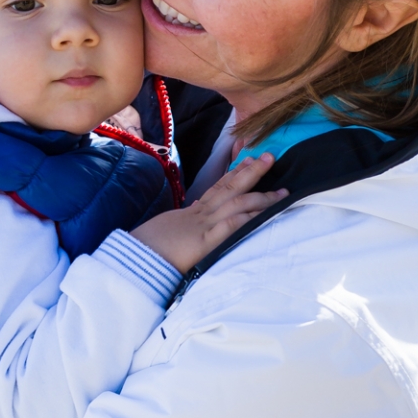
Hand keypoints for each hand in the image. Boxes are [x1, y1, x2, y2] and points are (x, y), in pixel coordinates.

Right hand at [131, 153, 287, 273]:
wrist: (134, 259)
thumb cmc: (148, 248)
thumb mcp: (169, 230)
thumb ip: (185, 221)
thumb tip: (195, 212)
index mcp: (192, 212)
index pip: (218, 187)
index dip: (236, 173)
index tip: (251, 161)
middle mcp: (201, 214)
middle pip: (230, 187)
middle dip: (252, 172)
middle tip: (271, 158)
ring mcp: (203, 226)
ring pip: (236, 203)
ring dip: (262, 196)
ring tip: (282, 191)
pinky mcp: (205, 242)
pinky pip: (230, 226)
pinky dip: (248, 218)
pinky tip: (265, 213)